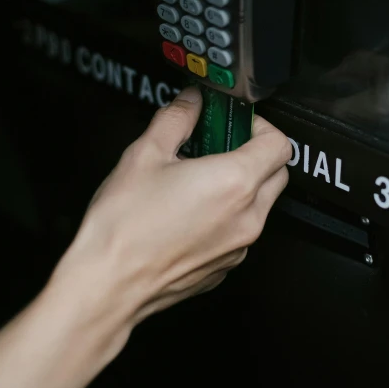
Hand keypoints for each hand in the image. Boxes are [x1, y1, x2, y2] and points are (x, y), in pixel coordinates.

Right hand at [47, 86, 290, 350]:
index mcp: (235, 183)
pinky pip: (240, 232)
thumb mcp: (145, 154)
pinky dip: (227, 216)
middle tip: (219, 145)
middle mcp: (247, 217)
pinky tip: (191, 210)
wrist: (108, 284)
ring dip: (242, 186)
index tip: (235, 123)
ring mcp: (239, 246)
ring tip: (199, 177)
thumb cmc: (124, 227)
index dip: (261, 126)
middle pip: (277, 174)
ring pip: (260, 205)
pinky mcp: (225, 266)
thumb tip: (190, 103)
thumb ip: (176, 119)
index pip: (279, 145)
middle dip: (255, 154)